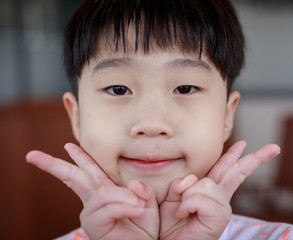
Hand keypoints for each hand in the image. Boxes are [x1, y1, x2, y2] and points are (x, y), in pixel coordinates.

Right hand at [26, 143, 158, 239]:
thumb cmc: (143, 226)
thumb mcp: (146, 203)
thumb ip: (143, 190)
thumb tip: (134, 183)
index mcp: (104, 192)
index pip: (88, 171)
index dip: (79, 157)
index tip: (68, 145)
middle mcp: (93, 201)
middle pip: (72, 177)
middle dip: (53, 165)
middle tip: (32, 155)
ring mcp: (91, 213)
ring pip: (103, 193)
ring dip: (124, 198)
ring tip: (139, 207)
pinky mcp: (94, 225)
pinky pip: (109, 207)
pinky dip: (125, 207)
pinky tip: (137, 210)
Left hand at [159, 141, 279, 239]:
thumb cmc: (169, 222)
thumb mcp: (172, 196)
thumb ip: (182, 183)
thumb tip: (192, 179)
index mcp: (210, 192)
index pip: (224, 169)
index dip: (233, 155)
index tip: (243, 144)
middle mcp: (220, 199)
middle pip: (237, 172)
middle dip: (256, 159)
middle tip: (274, 148)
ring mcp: (222, 208)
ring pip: (207, 183)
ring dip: (188, 195)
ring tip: (181, 209)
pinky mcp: (219, 218)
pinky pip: (200, 198)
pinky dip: (187, 204)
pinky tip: (183, 213)